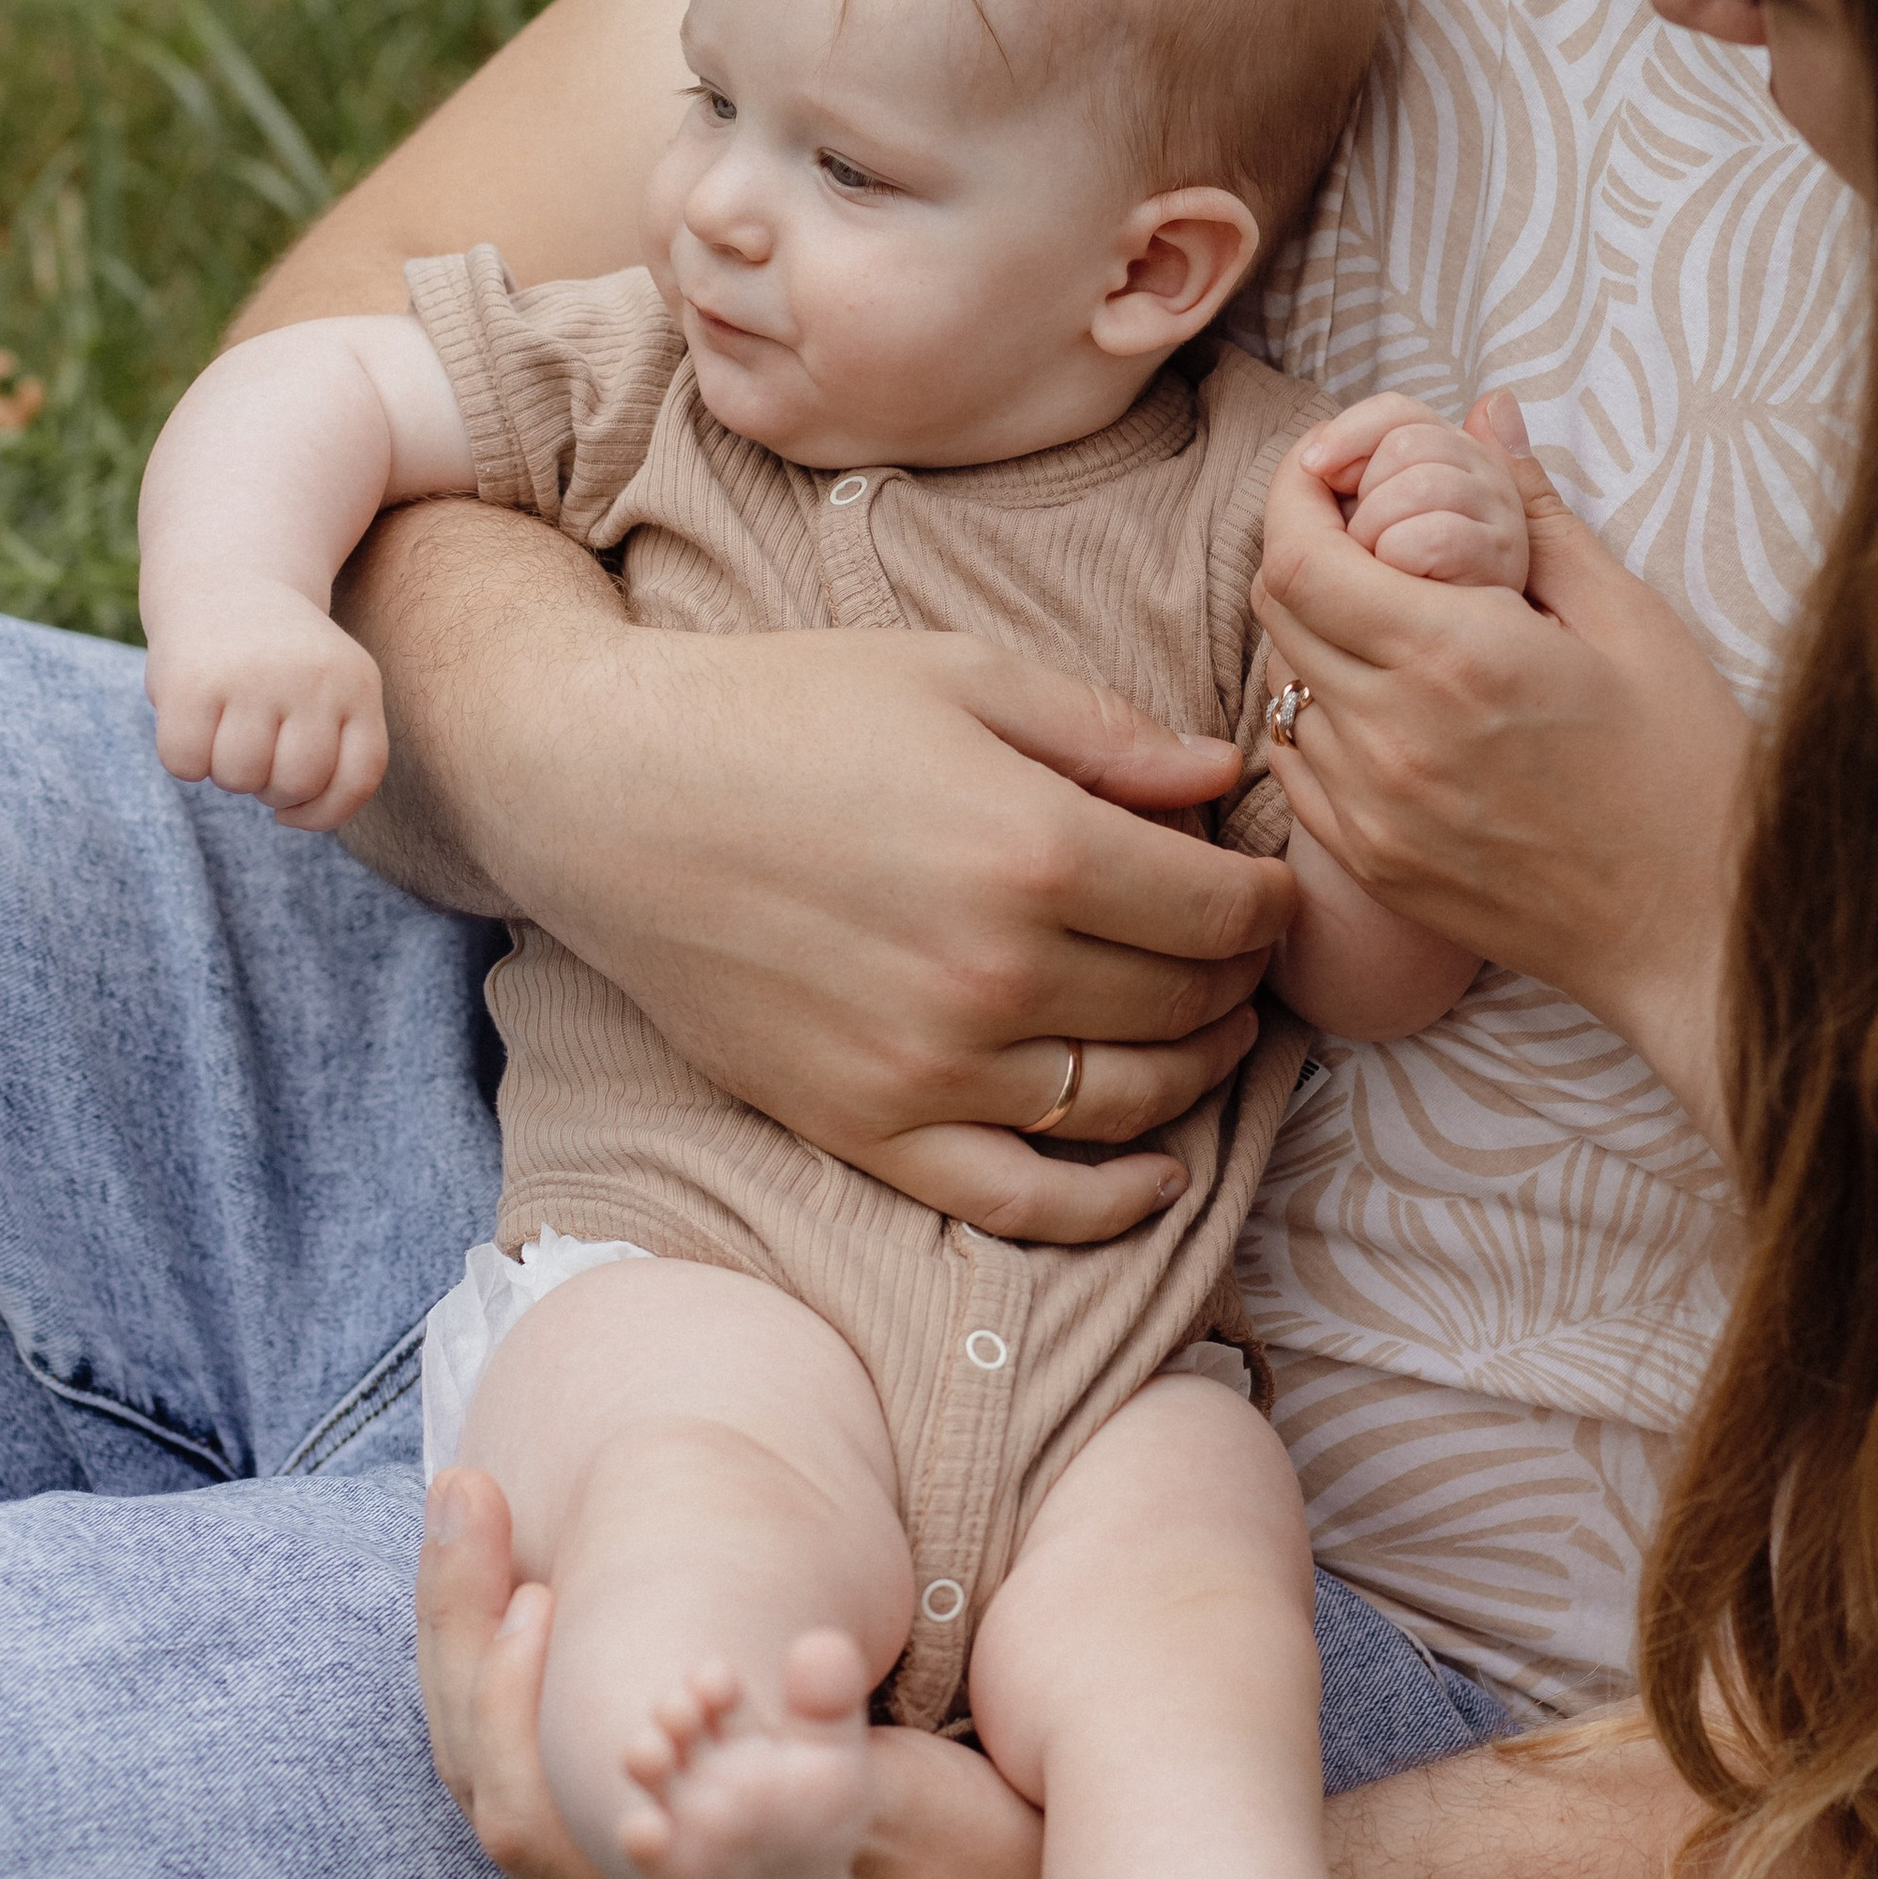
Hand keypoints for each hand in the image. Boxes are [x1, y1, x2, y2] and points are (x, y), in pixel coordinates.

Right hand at [146, 577, 388, 832]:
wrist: (227, 581)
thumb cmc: (284, 664)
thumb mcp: (332, 691)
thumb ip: (334, 752)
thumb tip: (297, 816)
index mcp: (357, 683)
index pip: (358, 778)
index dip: (325, 812)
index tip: (296, 808)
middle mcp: (311, 676)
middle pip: (295, 784)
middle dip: (271, 789)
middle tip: (259, 754)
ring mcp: (251, 675)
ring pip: (239, 777)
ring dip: (226, 772)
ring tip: (228, 732)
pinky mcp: (191, 680)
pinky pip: (186, 763)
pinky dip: (184, 760)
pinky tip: (193, 725)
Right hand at [344, 506, 1298, 1246]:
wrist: (608, 795)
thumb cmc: (784, 711)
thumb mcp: (961, 675)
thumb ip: (1109, 734)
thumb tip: (1226, 780)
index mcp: (1033, 849)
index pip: (1220, 910)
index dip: (1268, 903)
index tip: (1269, 889)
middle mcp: (994, 975)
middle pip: (1185, 1005)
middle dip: (1239, 978)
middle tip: (1242, 952)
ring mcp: (930, 1066)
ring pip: (1129, 1103)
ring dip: (1199, 1072)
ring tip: (1212, 1031)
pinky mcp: (868, 1126)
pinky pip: (1020, 1198)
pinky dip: (1111, 1203)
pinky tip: (1162, 1175)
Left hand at [416, 1466, 1063, 1878]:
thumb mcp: (925, 1809)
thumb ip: (843, 1745)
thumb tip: (808, 1658)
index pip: (533, 1823)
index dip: (509, 1692)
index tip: (527, 1575)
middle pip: (491, 1792)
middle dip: (465, 1634)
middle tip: (467, 1499)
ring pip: (504, 1785)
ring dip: (484, 1649)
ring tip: (477, 1516)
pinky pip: (547, 1786)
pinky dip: (525, 1682)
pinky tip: (524, 1589)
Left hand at [1253, 393, 1751, 1153]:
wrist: (1696, 932)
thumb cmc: (1684, 771)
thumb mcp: (1629, 619)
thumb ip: (1534, 511)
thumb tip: (1486, 411)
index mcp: (1457, 657)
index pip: (1300, 550)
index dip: (1298, 489)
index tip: (1338, 466)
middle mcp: (1391, 735)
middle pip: (1275, 606)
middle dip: (1307, 544)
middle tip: (1370, 526)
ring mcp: (1370, 810)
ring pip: (1283, 684)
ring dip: (1316, 632)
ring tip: (1397, 618)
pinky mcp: (1369, 864)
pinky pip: (1299, 761)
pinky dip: (1322, 713)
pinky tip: (1395, 704)